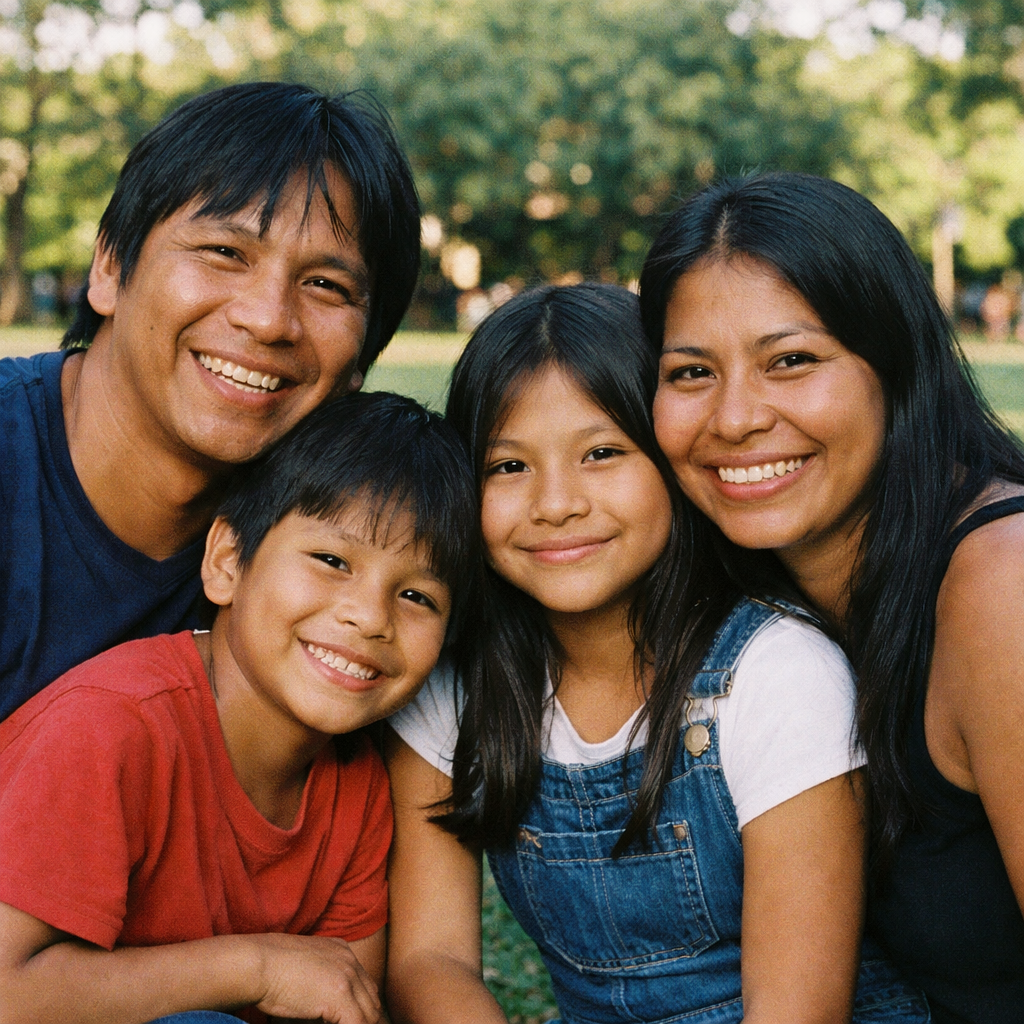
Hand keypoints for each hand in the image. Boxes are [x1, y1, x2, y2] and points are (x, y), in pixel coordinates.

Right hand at [253, 933, 382, 1022]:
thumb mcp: (307, 969)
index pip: (365, 987)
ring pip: (369, 1015)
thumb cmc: (269, 970)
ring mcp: (347, 976)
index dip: (360, 1010)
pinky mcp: (340, 995)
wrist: (257, 963)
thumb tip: (325, 1011)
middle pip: (371, 1000)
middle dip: (362, 1019)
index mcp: (343, 952)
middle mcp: (350, 961)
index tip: (349, 1020)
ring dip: (357, 1023)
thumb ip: (323, 984)